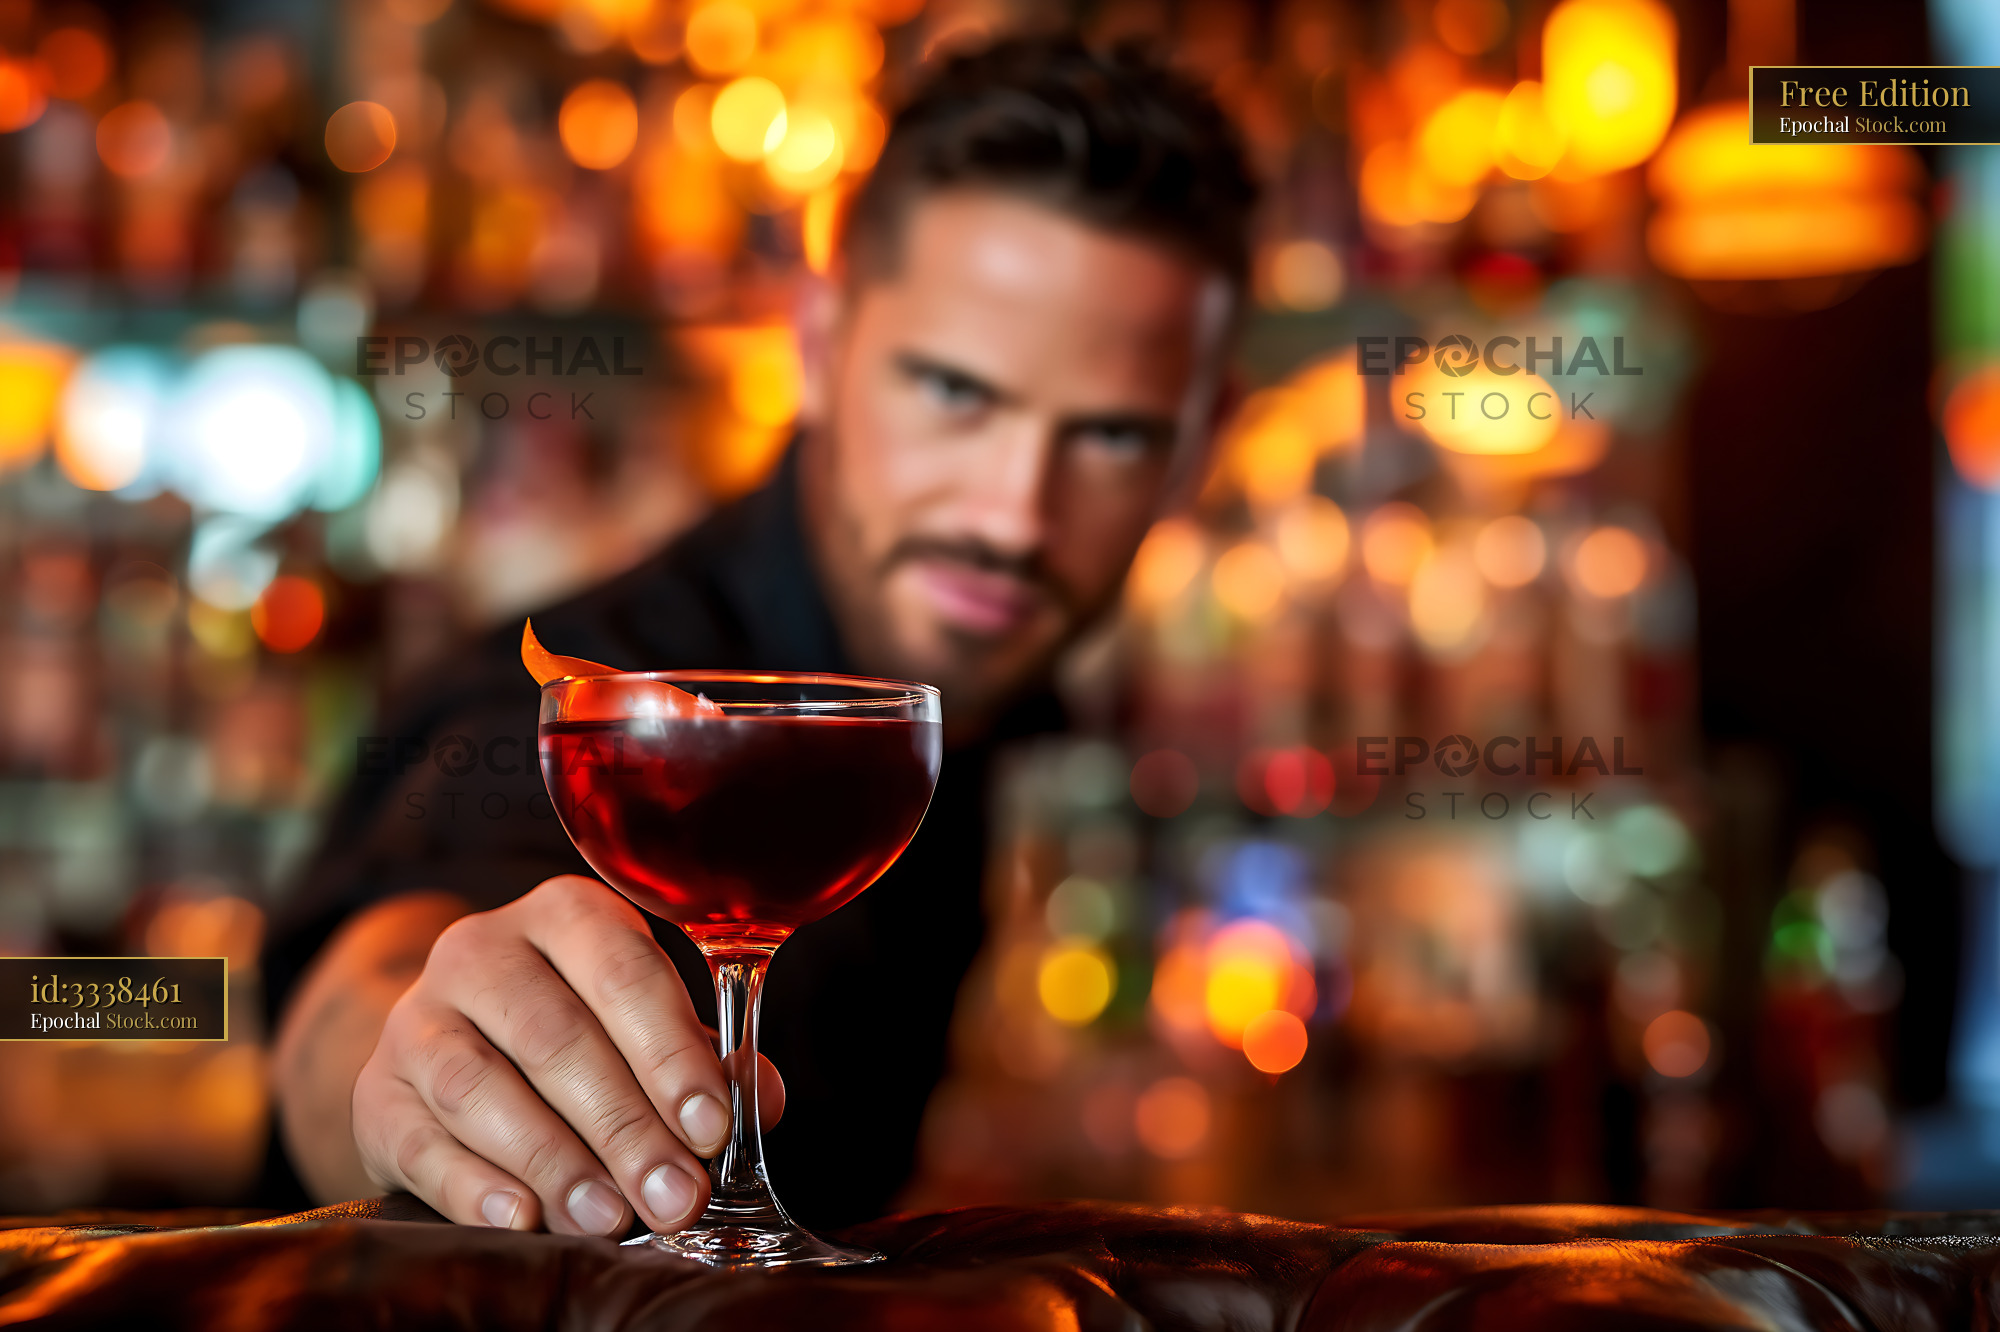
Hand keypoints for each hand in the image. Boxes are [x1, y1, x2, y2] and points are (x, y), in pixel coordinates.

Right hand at [350, 875, 783, 1234]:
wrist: (449, 1047)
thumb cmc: (580, 1035)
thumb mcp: (644, 1030)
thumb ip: (705, 1060)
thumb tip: (758, 1097)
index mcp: (566, 916)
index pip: (623, 972)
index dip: (670, 1052)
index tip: (710, 1126)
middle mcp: (481, 950)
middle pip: (554, 1036)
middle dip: (624, 1125)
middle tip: (673, 1195)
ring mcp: (417, 1018)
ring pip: (480, 1086)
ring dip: (553, 1160)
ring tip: (609, 1217)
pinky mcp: (377, 1091)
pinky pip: (419, 1139)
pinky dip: (472, 1185)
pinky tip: (523, 1220)